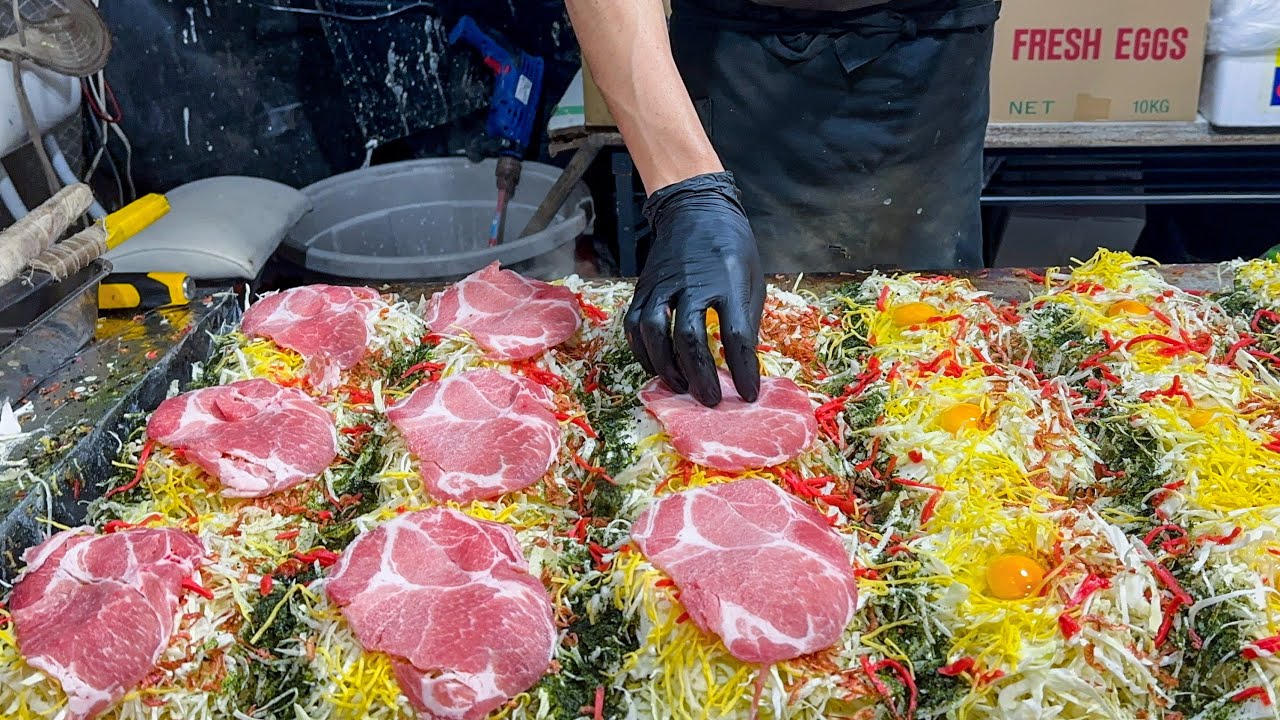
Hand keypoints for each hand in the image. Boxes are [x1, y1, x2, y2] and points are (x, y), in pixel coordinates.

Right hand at [625, 172, 764, 406]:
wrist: (695, 209)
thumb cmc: (731, 246)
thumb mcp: (752, 277)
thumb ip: (746, 318)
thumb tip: (741, 362)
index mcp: (729, 281)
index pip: (736, 335)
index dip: (742, 370)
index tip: (748, 394)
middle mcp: (693, 283)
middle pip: (690, 337)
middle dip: (700, 375)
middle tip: (711, 400)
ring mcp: (663, 284)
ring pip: (655, 332)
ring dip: (667, 367)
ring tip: (681, 388)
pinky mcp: (644, 288)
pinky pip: (635, 325)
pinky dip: (643, 352)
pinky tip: (656, 368)